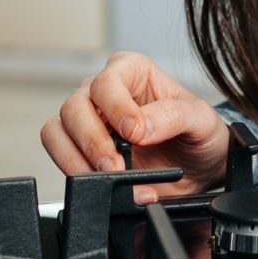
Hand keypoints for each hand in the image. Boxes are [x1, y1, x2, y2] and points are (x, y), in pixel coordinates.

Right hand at [40, 52, 230, 203]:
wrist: (198, 165)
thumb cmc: (197, 132)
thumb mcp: (200, 119)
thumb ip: (173, 116)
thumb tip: (141, 127)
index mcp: (132, 71)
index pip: (107, 81)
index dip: (116, 108)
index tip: (134, 134)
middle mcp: (103, 92)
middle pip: (74, 107)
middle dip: (92, 141)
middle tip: (115, 166)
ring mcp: (88, 121)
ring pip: (57, 131)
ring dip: (77, 159)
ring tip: (107, 179)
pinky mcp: (80, 149)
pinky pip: (61, 157)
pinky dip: (77, 174)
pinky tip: (106, 187)